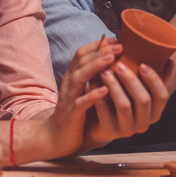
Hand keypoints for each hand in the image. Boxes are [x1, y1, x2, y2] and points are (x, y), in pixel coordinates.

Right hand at [39, 38, 117, 158]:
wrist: (55, 137)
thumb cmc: (76, 112)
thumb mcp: (83, 90)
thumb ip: (93, 76)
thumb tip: (112, 59)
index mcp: (73, 76)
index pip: (82, 53)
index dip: (98, 45)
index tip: (115, 39)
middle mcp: (69, 83)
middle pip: (82, 61)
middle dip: (101, 51)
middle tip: (119, 46)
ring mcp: (69, 98)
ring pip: (79, 77)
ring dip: (96, 66)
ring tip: (111, 59)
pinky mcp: (71, 114)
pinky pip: (80, 103)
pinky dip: (92, 95)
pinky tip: (105, 90)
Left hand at [81, 59, 170, 150]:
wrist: (100, 124)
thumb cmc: (122, 100)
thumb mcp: (140, 90)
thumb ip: (156, 78)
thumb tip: (170, 61)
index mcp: (155, 112)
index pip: (162, 96)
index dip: (154, 80)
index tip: (142, 64)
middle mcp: (144, 123)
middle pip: (143, 99)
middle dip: (131, 79)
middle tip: (119, 64)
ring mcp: (127, 129)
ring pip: (124, 105)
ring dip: (114, 85)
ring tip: (104, 71)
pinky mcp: (110, 131)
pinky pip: (105, 112)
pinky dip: (98, 95)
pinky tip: (93, 82)